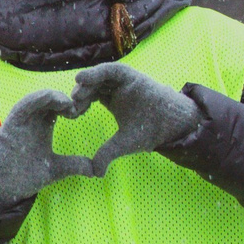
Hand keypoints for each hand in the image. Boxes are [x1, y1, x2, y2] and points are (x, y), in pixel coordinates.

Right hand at [0, 89, 98, 208]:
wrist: (4, 190)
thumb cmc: (26, 177)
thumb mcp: (57, 168)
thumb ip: (75, 164)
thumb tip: (96, 170)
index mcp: (43, 125)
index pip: (59, 106)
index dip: (72, 105)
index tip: (84, 111)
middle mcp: (32, 119)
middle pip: (50, 98)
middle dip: (65, 98)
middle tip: (80, 105)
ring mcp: (21, 120)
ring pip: (37, 97)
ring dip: (54, 96)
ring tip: (69, 103)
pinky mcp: (11, 123)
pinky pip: (24, 105)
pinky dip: (37, 98)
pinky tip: (53, 99)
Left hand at [73, 62, 202, 165]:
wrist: (173, 126)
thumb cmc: (150, 132)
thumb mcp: (123, 144)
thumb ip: (107, 154)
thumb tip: (94, 173)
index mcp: (111, 100)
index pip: (89, 97)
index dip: (78, 104)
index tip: (69, 115)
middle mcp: (115, 88)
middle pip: (91, 86)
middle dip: (80, 93)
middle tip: (70, 104)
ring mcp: (123, 80)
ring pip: (99, 76)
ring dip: (86, 82)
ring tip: (75, 93)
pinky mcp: (132, 75)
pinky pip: (111, 70)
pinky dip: (96, 72)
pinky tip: (82, 78)